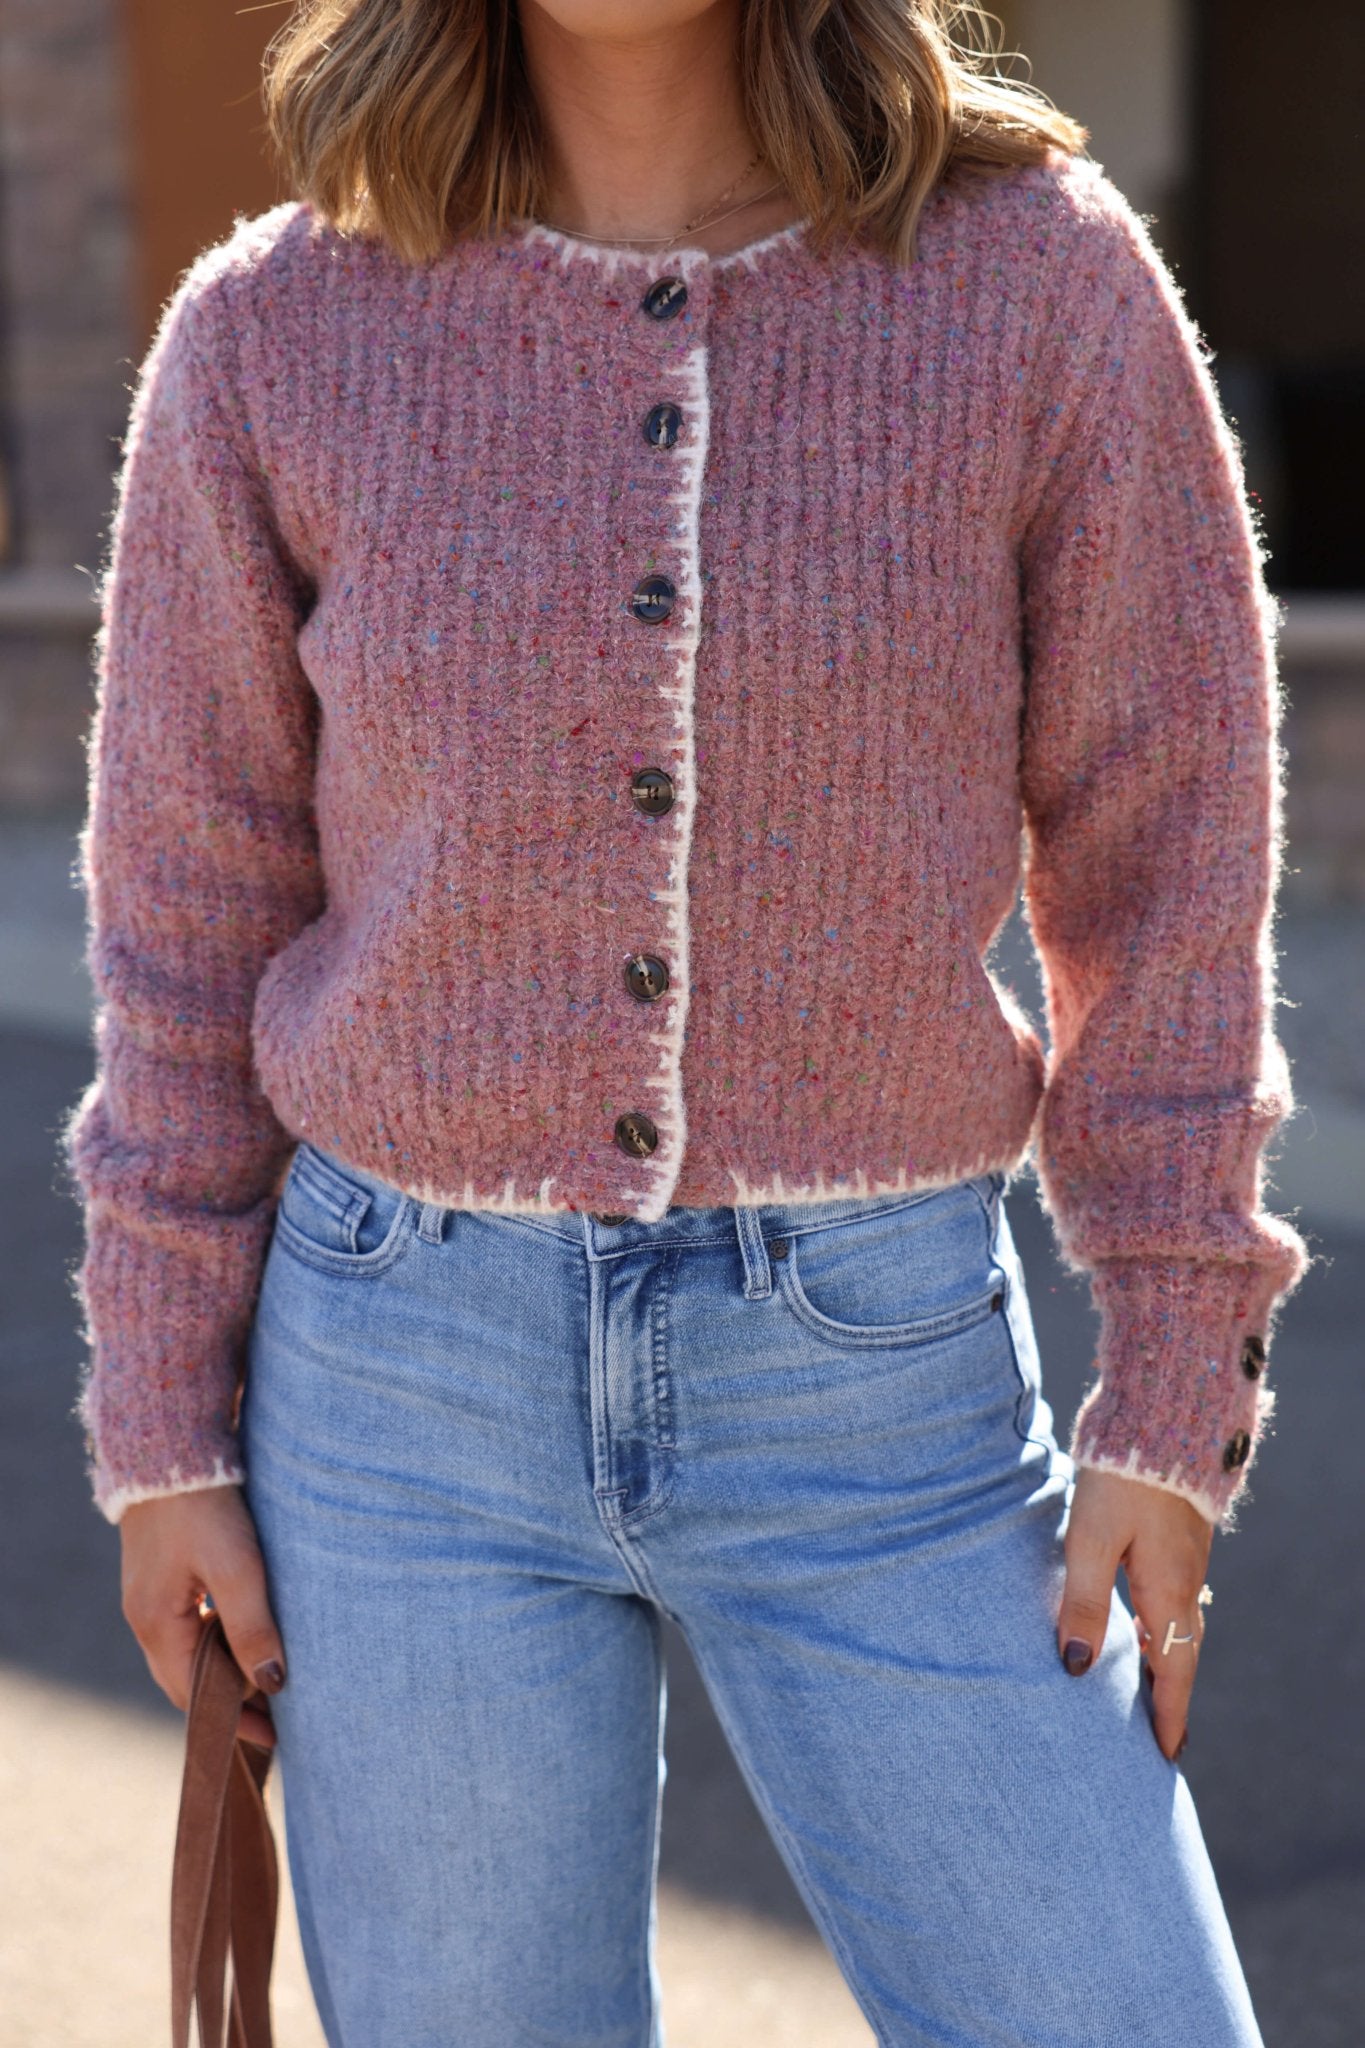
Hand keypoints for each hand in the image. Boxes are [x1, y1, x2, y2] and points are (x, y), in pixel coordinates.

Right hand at [119, 1483, 285, 1749]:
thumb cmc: (205, 1507)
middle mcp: (142, 1617)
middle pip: (184, 1680)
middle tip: (273, 1721)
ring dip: (221, 1671)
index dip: (231, 1720)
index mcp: (154, 1624)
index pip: (191, 1695)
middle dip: (226, 1704)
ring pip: (186, 1652)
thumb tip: (273, 1684)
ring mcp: (148, 1595)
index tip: (270, 1739)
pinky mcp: (160, 1574)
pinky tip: (243, 1636)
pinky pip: (186, 1626)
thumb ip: (252, 1625)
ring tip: (265, 1683)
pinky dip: (214, 1642)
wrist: (171, 1449)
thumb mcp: (236, 1566)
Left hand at [1056, 1465, 1213, 1761]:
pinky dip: (1159, 1622)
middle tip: (1160, 1735)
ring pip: (1176, 1621)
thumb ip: (1083, 1602)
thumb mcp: (1091, 1540)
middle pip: (1179, 1650)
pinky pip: (1171, 1595)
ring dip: (1163, 1658)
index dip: (1168, 1713)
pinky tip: (1139, 1620)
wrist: (1161, 1415)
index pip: (1172, 1670)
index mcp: (1168, 1590)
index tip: (1167, 1755)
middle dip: (1168, 1694)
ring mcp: (1184, 1555)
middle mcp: (1184, 1579)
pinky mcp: (1175, 1533)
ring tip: (1145, 1688)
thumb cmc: (1121, 1478)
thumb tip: (1075, 1667)